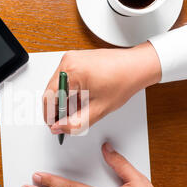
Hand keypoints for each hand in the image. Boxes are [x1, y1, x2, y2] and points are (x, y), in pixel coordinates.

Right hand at [43, 42, 160, 133]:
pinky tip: (79, 100)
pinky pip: (64, 78)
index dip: (50, 115)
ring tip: (76, 111)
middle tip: (65, 122)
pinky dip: (69, 91)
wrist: (137, 66)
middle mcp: (68, 61)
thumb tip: (59, 128)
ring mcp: (71, 58)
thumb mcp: (98, 109)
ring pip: (57, 85)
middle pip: (51, 91)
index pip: (48, 97)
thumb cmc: (123, 80)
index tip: (54, 126)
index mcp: (71, 71)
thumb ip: (75, 123)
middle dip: (57, 109)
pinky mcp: (75, 59)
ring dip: (63, 100)